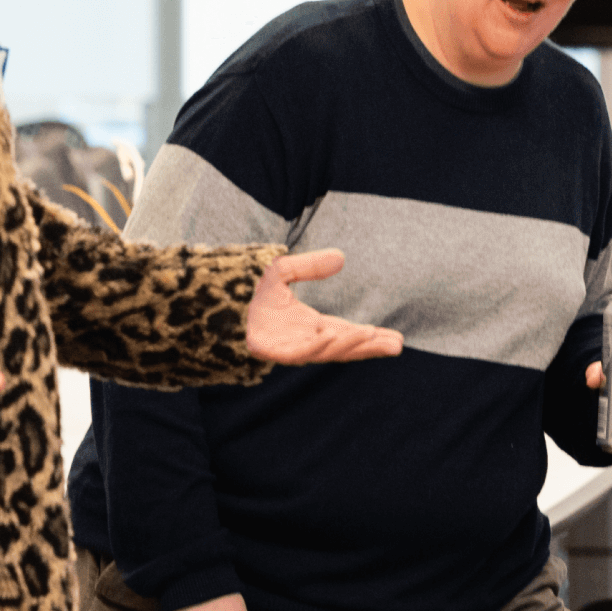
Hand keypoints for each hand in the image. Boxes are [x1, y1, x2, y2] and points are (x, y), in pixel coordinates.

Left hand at [245, 250, 404, 364]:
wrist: (216, 306)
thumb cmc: (247, 293)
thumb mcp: (282, 271)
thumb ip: (309, 266)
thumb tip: (341, 258)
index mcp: (312, 326)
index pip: (348, 334)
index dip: (370, 337)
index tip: (395, 339)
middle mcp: (306, 340)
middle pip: (345, 346)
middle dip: (369, 347)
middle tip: (395, 346)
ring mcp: (292, 348)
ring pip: (327, 350)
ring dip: (349, 344)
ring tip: (370, 336)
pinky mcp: (275, 352)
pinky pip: (301, 350)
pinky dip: (319, 345)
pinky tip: (333, 336)